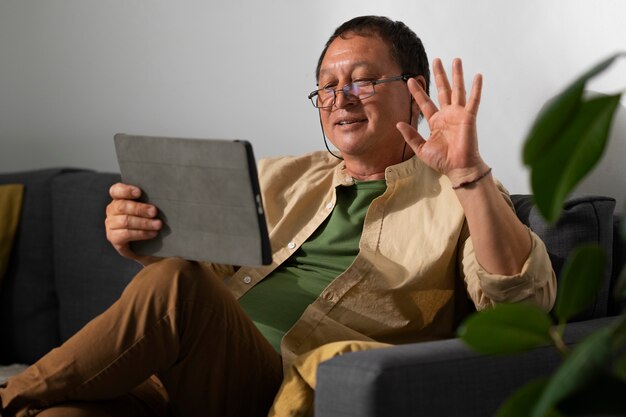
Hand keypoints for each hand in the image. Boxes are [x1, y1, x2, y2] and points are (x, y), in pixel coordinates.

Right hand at [105, 183, 162, 265]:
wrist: (147, 245)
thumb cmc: (149, 221)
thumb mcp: (148, 209)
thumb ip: (150, 201)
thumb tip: (163, 197)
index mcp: (119, 199)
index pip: (116, 190)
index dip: (126, 190)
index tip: (139, 192)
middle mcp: (112, 211)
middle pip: (122, 206)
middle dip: (140, 208)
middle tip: (154, 211)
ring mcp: (111, 225)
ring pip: (125, 221)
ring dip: (144, 222)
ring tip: (158, 224)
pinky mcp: (114, 238)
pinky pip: (126, 234)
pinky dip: (141, 233)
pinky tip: (153, 233)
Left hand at [397, 58, 488, 184]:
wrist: (458, 168)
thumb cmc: (442, 161)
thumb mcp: (421, 148)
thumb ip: (411, 136)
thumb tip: (398, 123)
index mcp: (436, 122)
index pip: (425, 102)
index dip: (418, 91)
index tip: (410, 80)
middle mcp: (447, 115)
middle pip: (442, 90)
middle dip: (439, 75)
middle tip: (436, 60)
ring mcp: (459, 114)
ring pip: (457, 90)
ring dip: (457, 75)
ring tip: (456, 60)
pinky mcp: (469, 117)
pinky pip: (474, 100)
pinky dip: (476, 88)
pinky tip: (478, 76)